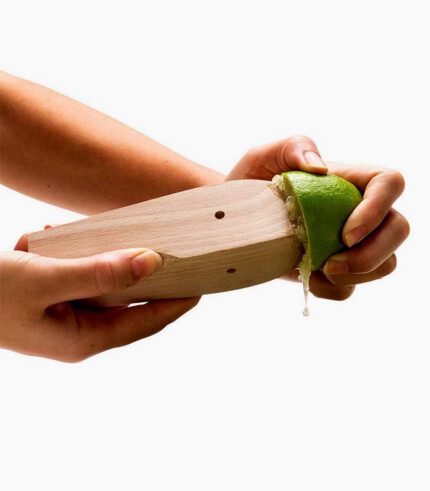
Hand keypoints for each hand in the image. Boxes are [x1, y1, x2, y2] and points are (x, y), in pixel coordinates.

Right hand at [0, 235, 198, 361]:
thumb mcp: (44, 279)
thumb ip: (99, 271)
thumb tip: (150, 261)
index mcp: (83, 339)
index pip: (146, 321)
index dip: (178, 303)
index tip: (204, 283)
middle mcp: (79, 333)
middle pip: (134, 307)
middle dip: (158, 284)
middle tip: (186, 260)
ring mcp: (66, 318)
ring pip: (110, 292)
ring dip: (123, 269)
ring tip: (145, 246)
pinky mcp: (54, 302)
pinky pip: (85, 281)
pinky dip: (91, 261)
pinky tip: (85, 242)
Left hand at [227, 135, 408, 299]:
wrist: (235, 218)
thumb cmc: (251, 182)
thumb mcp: (263, 155)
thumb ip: (294, 147)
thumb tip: (321, 168)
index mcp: (350, 180)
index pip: (389, 183)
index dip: (378, 209)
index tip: (345, 234)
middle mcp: (358, 211)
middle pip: (398, 229)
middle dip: (373, 255)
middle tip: (331, 265)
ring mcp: (350, 244)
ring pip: (385, 264)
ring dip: (355, 275)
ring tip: (316, 269)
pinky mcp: (334, 270)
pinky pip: (349, 288)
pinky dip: (332, 290)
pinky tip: (309, 278)